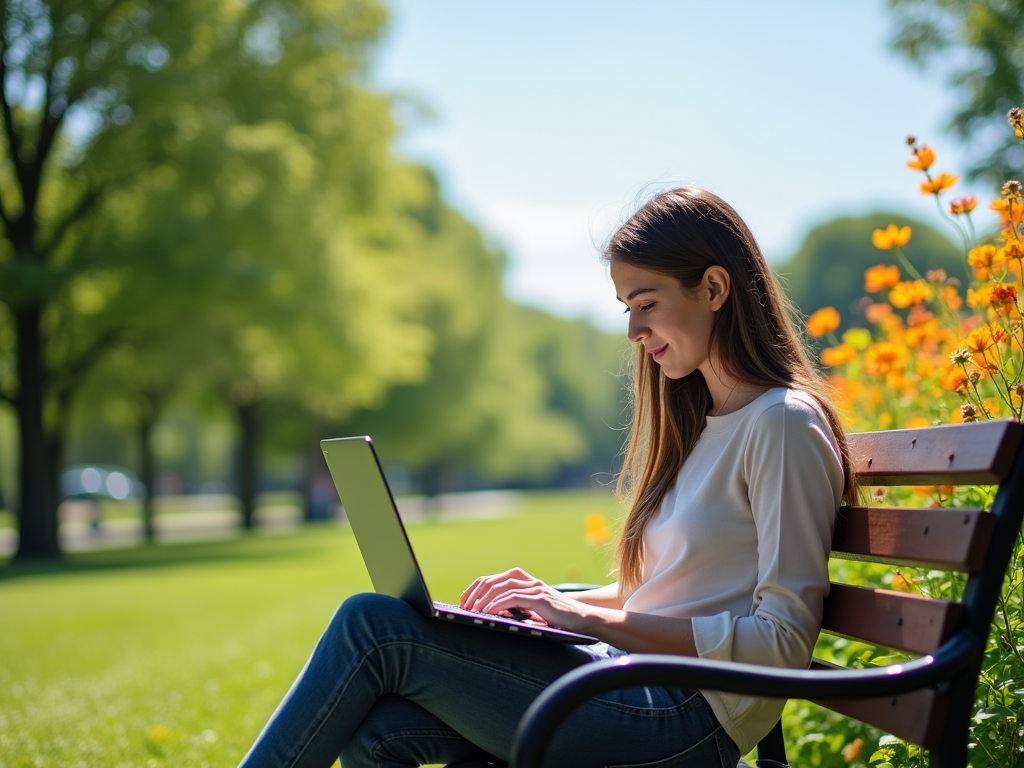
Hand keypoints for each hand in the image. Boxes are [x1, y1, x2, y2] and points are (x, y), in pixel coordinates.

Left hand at [459, 567, 600, 633]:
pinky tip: (489, 612)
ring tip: (473, 611)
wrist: (583, 620)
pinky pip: (513, 598)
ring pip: (501, 587)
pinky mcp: (540, 598)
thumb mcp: (531, 611)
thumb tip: (489, 614)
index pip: (492, 579)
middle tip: (464, 608)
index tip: (463, 602)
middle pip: (493, 580)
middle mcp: (528, 580)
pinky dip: (498, 604)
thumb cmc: (556, 618)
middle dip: (475, 593)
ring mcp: (535, 588)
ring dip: (484, 599)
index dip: (474, 589)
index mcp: (523, 581)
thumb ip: (514, 607)